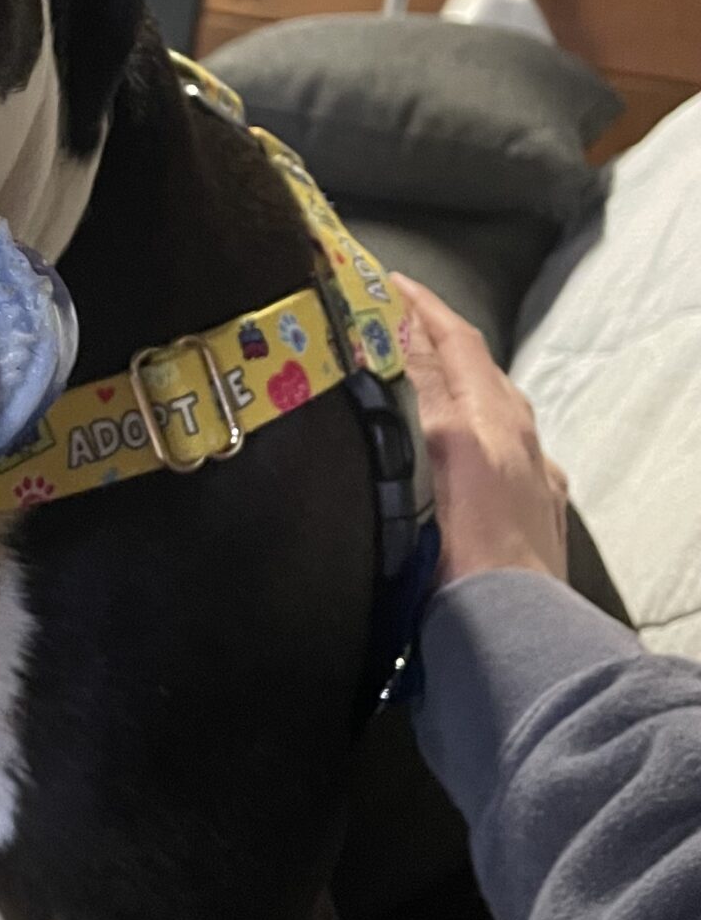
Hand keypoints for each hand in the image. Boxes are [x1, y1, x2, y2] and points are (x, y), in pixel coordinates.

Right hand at [394, 277, 569, 586]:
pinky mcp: (532, 517)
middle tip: (390, 328)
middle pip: (479, 374)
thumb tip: (402, 333)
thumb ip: (424, 392)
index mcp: (492, 424)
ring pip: (493, 416)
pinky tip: (455, 456)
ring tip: (415, 385)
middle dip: (437, 343)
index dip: (422, 307)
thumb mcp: (441, 456)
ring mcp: (530, 483)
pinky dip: (473, 435)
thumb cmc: (464, 560)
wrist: (512, 639)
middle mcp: (520, 445)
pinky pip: (502, 456)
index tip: (387, 280)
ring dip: (456, 388)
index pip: (457, 343)